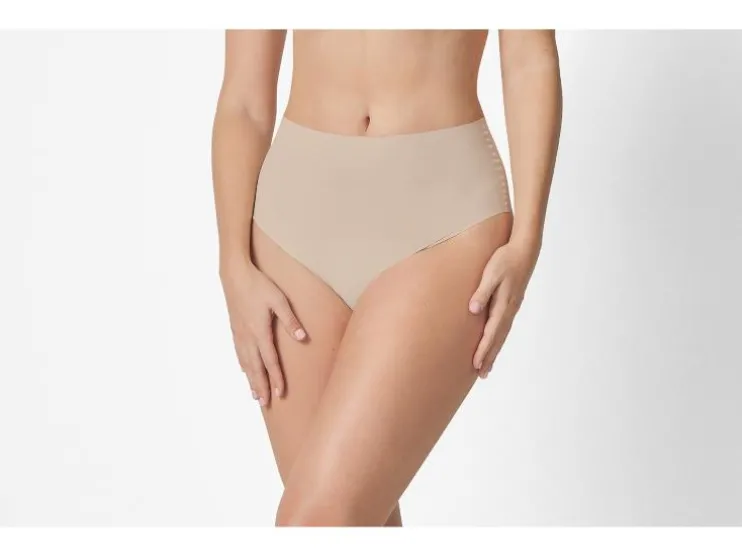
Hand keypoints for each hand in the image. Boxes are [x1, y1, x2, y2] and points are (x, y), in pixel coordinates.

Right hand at [220, 259, 306, 406]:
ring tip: (255, 395)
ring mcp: (239, 334)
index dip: (276, 378)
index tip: (280, 393)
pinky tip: (244, 371)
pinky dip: (243, 366)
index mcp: (260, 331)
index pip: (270, 361)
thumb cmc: (259, 285)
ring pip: (246, 363)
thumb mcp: (279, 300)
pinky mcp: (235, 329)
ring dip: (251, 380)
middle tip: (266, 403)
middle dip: (261, 386)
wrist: (234, 275)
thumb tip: (303, 338)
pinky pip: (239, 353)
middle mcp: (248, 337)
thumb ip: (290, 320)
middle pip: (256, 367)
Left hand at [468, 237, 539, 377]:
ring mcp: (512, 307)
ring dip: (494, 351)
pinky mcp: (512, 303)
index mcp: (504, 304)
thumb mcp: (491, 273)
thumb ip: (482, 292)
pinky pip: (504, 326)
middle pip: (498, 338)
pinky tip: (494, 344)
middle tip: (481, 374)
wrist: (525, 249)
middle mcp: (509, 309)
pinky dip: (498, 339)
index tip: (476, 364)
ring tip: (486, 367)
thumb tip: (473, 309)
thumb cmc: (505, 259)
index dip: (483, 349)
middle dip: (489, 356)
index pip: (491, 332)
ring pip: (502, 334)